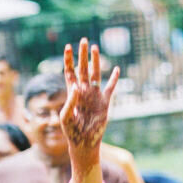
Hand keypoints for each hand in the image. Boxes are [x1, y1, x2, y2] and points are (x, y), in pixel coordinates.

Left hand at [61, 38, 119, 162]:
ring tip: (95, 48)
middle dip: (83, 55)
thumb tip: (76, 86)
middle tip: (83, 40)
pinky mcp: (105, 102)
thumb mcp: (66, 117)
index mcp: (72, 94)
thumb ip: (69, 102)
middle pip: (83, 68)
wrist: (84, 142)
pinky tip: (116, 69)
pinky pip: (110, 87)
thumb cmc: (72, 131)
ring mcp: (94, 95)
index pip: (69, 72)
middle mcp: (83, 92)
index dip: (68, 60)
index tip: (68, 47)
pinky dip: (114, 79)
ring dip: (96, 61)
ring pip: (96, 74)